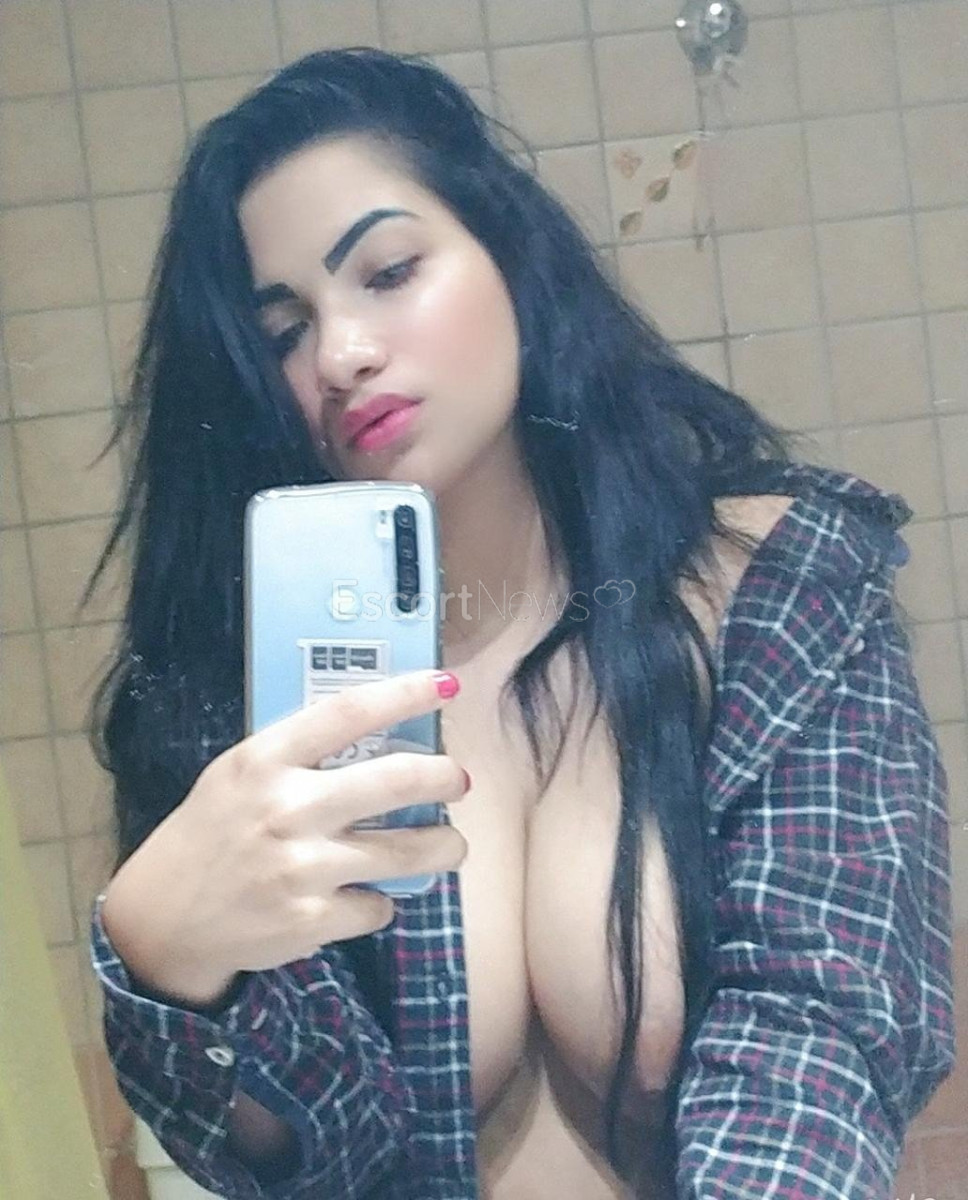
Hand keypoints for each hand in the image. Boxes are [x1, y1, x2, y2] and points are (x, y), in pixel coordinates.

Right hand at [101, 670, 467, 1007]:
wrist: (164, 920)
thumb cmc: (212, 834)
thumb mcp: (239, 775)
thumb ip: (298, 755)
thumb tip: (383, 735)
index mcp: (265, 761)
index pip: (349, 712)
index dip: (405, 694)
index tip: (446, 684)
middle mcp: (288, 808)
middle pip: (397, 780)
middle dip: (444, 777)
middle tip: (459, 780)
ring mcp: (302, 867)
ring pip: (407, 852)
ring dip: (444, 847)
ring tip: (451, 845)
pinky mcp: (312, 920)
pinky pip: (378, 906)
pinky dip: (381, 902)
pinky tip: (367, 897)